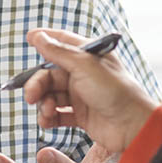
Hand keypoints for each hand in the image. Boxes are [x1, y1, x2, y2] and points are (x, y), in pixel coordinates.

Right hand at [24, 29, 160, 152]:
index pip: (63, 41)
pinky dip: (49, 117)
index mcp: (88, 56)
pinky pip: (58, 113)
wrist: (132, 126)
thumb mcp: (84, 66)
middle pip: (50, 73)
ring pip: (52, 94)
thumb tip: (39, 36)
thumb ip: (59, 52)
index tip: (28, 38)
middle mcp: (84, 73)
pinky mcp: (81, 115)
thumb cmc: (114, 91)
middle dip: (38, 83)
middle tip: (30, 96)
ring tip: (46, 112)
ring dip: (43, 102)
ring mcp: (82, 94)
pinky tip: (47, 121)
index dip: (46, 39)